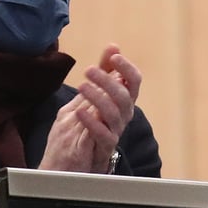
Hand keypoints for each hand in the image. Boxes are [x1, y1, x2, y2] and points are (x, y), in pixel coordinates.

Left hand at [40, 45, 141, 171]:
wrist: (74, 160)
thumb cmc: (86, 125)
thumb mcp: (93, 94)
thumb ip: (104, 72)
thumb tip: (113, 46)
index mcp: (122, 101)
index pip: (133, 82)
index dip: (126, 68)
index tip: (114, 57)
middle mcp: (122, 116)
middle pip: (123, 96)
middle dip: (107, 81)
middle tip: (88, 71)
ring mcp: (115, 132)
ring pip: (114, 113)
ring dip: (98, 97)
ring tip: (81, 86)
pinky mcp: (104, 148)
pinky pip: (103, 134)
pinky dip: (92, 121)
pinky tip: (80, 111)